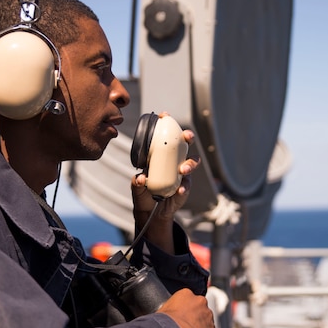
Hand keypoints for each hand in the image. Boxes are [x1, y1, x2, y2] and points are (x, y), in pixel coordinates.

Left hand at [131, 114, 199, 251]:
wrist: (151, 211)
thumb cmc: (143, 193)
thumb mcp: (136, 186)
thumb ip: (137, 182)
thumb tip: (141, 178)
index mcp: (161, 156)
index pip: (166, 137)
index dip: (168, 124)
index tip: (165, 116)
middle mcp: (173, 161)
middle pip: (185, 145)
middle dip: (188, 137)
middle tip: (186, 136)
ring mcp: (181, 174)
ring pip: (191, 163)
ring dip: (189, 164)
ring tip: (183, 169)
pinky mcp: (185, 187)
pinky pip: (187, 185)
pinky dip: (183, 187)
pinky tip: (179, 190)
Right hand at [157, 288, 218, 327]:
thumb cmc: (164, 321)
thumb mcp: (162, 309)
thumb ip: (169, 308)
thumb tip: (166, 315)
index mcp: (187, 294)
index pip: (189, 299)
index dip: (186, 309)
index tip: (181, 316)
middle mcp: (200, 302)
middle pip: (200, 309)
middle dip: (196, 317)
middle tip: (186, 326)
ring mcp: (208, 316)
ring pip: (207, 322)